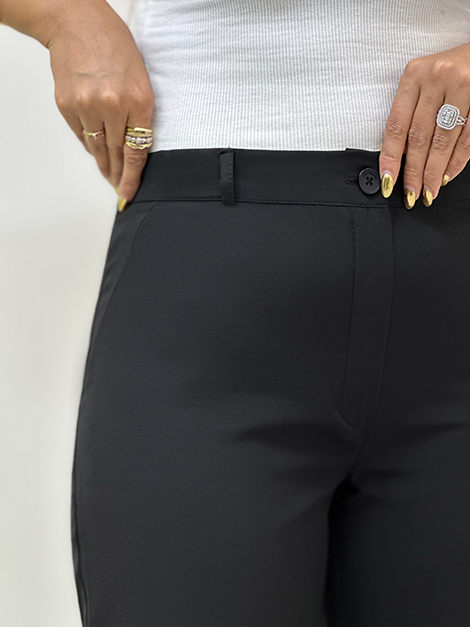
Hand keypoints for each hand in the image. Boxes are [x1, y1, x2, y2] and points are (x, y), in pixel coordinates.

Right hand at [47, 1, 154, 209]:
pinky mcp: (67, 104)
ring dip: (104, 165)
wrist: (75, 22)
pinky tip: (96, 150)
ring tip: (109, 175)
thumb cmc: (112, 46)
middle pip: (117, 154)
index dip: (133, 177)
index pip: (137, 151)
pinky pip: (82, 135)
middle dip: (119, 175)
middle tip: (120, 189)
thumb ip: (139, 113)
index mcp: (139, 99)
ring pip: (98, 148)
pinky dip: (90, 144)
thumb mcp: (140, 78)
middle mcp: (113, 105)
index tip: (129, 193)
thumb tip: (132, 147)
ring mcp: (87, 105)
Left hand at [379, 42, 469, 208]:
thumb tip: (398, 158)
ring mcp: (462, 87)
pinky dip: (457, 161)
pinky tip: (447, 176)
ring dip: (434, 172)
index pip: (396, 125)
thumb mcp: (424, 82)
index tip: (387, 181)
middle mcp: (437, 79)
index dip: (390, 158)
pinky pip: (467, 138)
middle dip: (413, 171)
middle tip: (410, 194)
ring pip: (443, 141)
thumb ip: (411, 113)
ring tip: (428, 191)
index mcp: (414, 75)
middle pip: (419, 137)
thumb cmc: (451, 70)